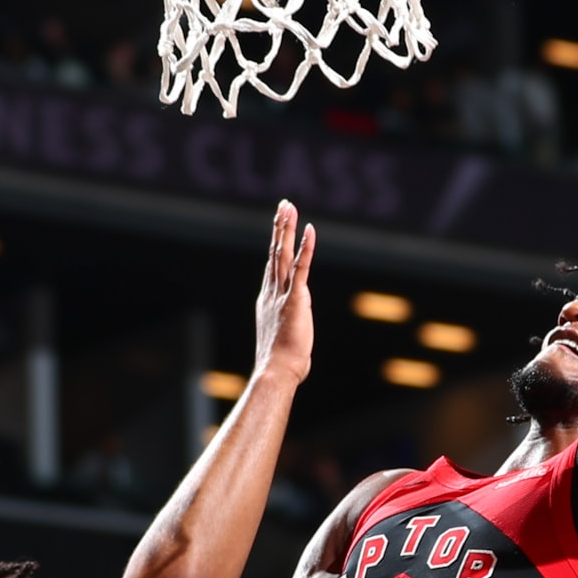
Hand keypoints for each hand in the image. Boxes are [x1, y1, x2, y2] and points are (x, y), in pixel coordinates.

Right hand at [251, 201, 318, 383]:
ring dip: (286, 229)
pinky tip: (309, 230)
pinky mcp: (296, 299)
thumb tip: (295, 334)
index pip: (273, 265)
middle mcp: (271, 292)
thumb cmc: (281, 363)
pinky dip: (306, 248)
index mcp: (268, 299)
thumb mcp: (284, 338)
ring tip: (289, 208)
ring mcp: (282, 294)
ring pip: (283, 254)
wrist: (276, 371)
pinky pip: (302, 268)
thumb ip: (289, 327)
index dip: (276, 242)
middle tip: (284, 205)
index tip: (279, 225)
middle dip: (279, 227)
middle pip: (275, 252)